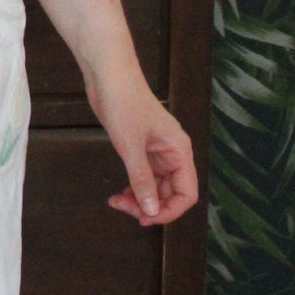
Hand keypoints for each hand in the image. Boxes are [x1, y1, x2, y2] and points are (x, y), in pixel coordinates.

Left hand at [87, 76, 198, 226]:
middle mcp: (172, 153)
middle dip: (150, 205)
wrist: (108, 76)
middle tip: (124, 208)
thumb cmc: (123, 103)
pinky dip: (135, 187)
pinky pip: (145, 176)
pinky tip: (120, 192)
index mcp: (179, 151)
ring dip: (141, 198)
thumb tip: (151, 211)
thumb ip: (142, 180)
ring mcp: (156, 150)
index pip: (187, 193)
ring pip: (156, 186)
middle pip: (171, 193)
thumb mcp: (131, 146)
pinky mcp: (141, 146)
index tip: (145, 218)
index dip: (169, 211)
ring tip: (118, 201)